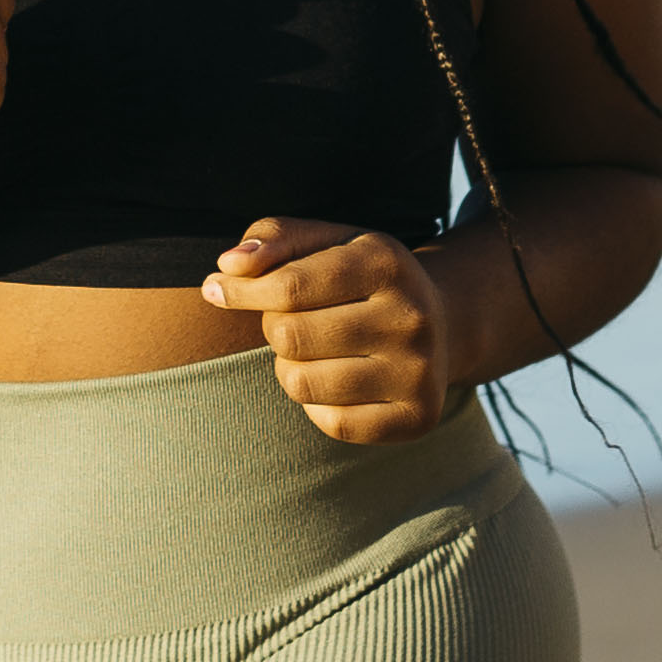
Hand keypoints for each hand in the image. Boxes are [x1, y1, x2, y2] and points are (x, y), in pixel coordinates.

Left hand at [205, 218, 451, 444]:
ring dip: (290, 368)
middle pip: (290, 336)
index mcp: (386, 262)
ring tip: (315, 352)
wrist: (444, 322)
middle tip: (293, 321)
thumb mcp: (326, 241)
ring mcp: (418, 370)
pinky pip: (332, 423)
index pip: (289, 285)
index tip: (217, 289)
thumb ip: (273, 239)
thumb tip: (227, 267)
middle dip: (274, 328)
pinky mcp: (418, 416)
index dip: (241, 291)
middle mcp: (410, 316)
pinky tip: (337, 382)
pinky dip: (317, 405)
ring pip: (301, 383)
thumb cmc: (361, 278)